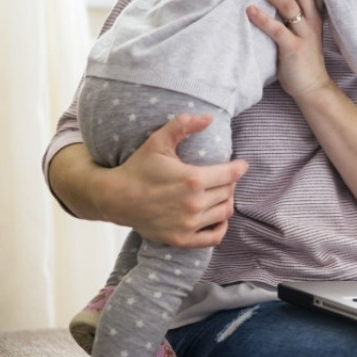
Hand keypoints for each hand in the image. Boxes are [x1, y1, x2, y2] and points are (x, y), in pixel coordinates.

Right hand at [85, 113, 245, 247]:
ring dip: (226, 201)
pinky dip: (221, 227)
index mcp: (192, 179)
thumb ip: (183, 126)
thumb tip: (209, 117)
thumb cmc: (138, 168)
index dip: (239, 168)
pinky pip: (214, 237)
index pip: (231, 174)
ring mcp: (189, 224)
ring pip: (224, 212)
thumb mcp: (158, 141)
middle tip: (223, 177)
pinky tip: (218, 217)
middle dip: (229, 183)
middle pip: (228, 192)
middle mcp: (194, 204)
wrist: (116, 198)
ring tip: (219, 194)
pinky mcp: (182, 239)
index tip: (241, 165)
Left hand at [245, 0, 332, 99]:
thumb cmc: (302, 60)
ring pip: (289, 5)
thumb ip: (293, 15)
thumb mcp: (302, 32)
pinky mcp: (294, 49)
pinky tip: (249, 9)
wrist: (313, 88)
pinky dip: (263, 19)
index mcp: (315, 15)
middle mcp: (312, 21)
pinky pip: (278, 30)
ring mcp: (304, 35)